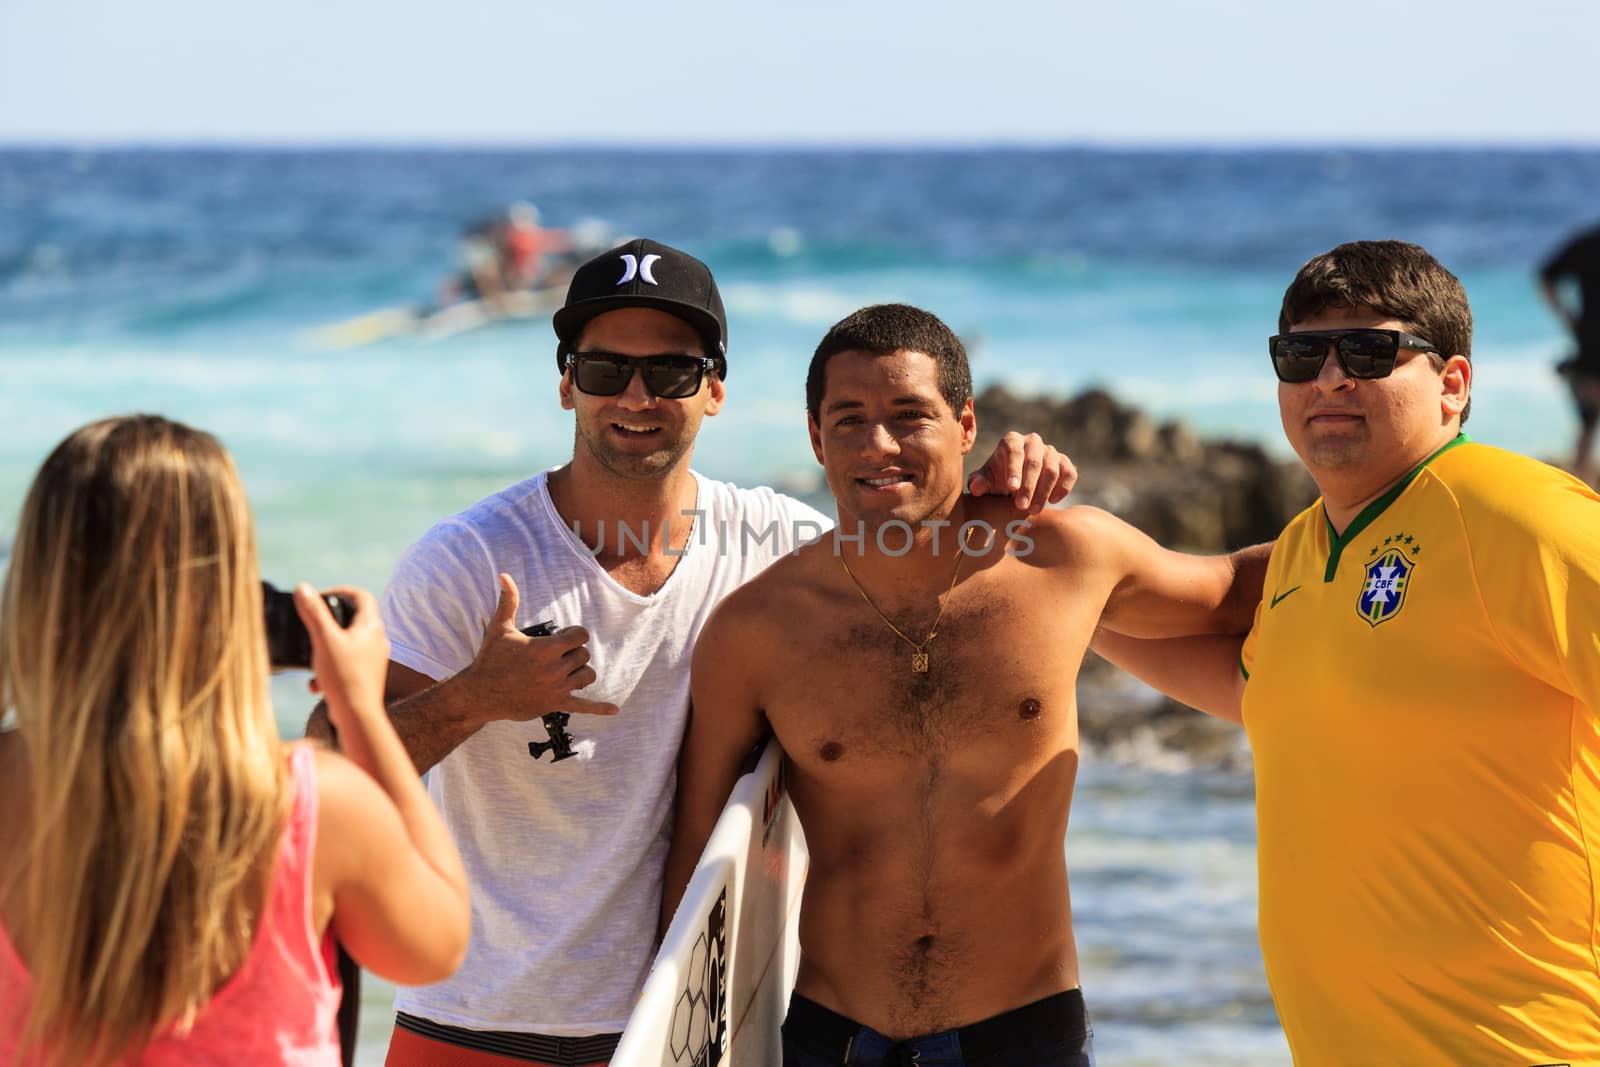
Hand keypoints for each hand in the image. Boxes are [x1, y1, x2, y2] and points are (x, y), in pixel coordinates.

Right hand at [295, 584, 389, 740]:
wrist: (358, 716)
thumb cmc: (344, 676)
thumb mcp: (324, 640)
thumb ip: (314, 613)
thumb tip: (302, 587)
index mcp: (372, 626)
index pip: (361, 595)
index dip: (340, 590)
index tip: (319, 596)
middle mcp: (377, 640)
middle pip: (353, 619)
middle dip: (328, 623)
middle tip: (311, 627)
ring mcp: (373, 658)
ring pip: (346, 644)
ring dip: (326, 650)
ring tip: (313, 661)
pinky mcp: (366, 676)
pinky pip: (345, 664)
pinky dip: (329, 669)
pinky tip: (316, 684)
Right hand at [469, 574, 619, 721]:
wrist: (480, 694)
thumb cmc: (490, 659)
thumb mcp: (500, 628)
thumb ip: (508, 601)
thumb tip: (504, 575)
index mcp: (546, 648)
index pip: (581, 636)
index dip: (575, 634)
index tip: (564, 636)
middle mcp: (555, 669)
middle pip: (584, 655)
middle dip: (574, 652)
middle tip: (558, 654)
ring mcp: (557, 688)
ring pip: (587, 676)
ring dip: (580, 671)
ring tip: (566, 669)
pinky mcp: (555, 705)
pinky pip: (583, 706)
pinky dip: (599, 708)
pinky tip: (614, 710)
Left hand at [967, 431, 1076, 514]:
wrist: (1015, 484)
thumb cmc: (997, 480)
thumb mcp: (986, 482)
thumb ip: (979, 483)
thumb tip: (976, 487)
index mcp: (1011, 441)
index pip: (1014, 450)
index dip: (1013, 469)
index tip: (1011, 488)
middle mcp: (1032, 441)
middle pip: (1034, 461)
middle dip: (1028, 486)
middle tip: (1021, 506)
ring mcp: (1050, 451)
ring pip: (1052, 469)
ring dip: (1043, 491)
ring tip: (1033, 510)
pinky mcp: (1065, 463)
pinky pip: (1069, 473)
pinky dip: (1063, 488)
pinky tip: (1052, 501)